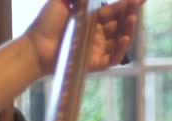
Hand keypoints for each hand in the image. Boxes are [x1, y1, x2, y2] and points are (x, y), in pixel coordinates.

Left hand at [25, 0, 143, 76]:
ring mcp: (98, 49)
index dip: (126, 4)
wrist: (35, 46)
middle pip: (119, 24)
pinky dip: (120, 49)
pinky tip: (124, 38)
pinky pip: (113, 58)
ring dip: (128, 29)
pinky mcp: (96, 63)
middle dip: (130, 14)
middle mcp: (98, 34)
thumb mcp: (60, 1)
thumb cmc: (45, 23)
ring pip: (120, 40)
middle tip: (136, 5)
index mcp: (91, 19)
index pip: (113, 10)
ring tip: (132, 18)